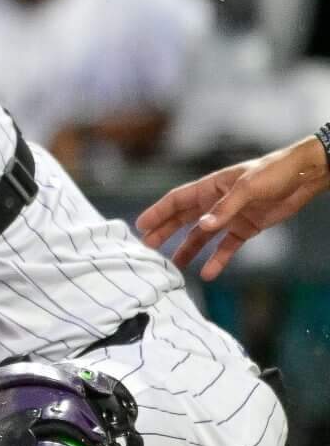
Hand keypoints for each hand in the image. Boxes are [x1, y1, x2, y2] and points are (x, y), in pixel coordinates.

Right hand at [136, 134, 329, 280]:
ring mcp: (229, 216)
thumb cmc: (273, 173)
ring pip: (202, 236)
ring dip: (188, 249)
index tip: (141, 226)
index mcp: (210, 187)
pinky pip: (226, 246)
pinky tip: (209, 272)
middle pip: (184, 219)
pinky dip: (218, 259)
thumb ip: (225, 208)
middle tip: (148, 248)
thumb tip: (203, 225)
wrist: (303, 178)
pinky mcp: (245, 228)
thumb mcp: (247, 188)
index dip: (158, 213)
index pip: (176, 200)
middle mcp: (215, 202)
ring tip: (174, 266)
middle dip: (165, 233)